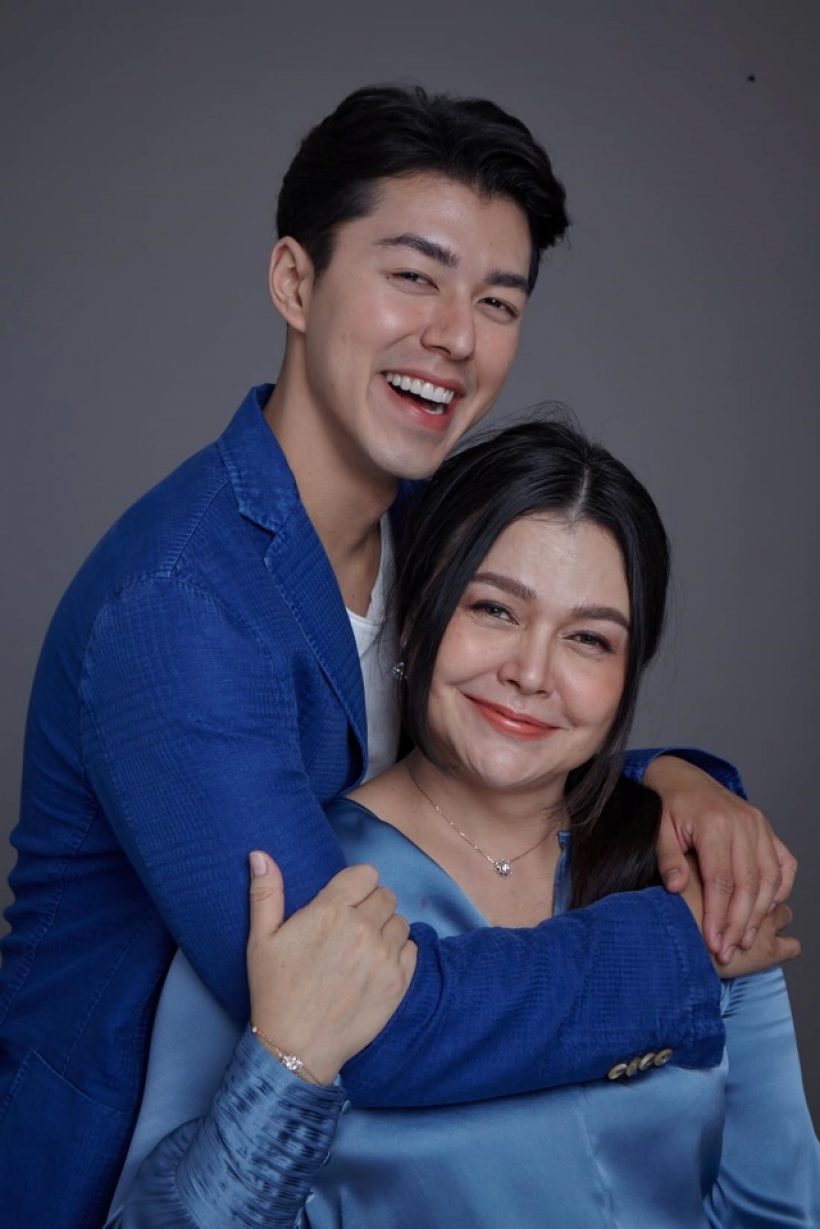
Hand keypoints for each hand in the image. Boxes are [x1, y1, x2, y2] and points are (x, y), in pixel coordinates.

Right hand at [246, 852, 416, 1083]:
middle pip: (385, 896)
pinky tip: (377, 967)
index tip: (345, 902)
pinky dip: (399, 954)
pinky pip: (412, 949)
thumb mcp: (261, 940)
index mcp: (330, 911)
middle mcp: (362, 928)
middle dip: (370, 906)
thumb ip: (266, 893)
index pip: (366, 874)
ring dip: (386, 930)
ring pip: (400, 922)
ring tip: (364, 949)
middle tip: (351, 929)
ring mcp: (384, 956)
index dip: (356, 885)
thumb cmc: (275, 991)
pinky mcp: (399, 982)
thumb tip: (259, 854)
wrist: (296, 1048)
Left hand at [644, 756, 796, 963]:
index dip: (718, 916)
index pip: (721, 880)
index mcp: (714, 824)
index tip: (712, 943)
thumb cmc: (667, 807)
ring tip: (744, 940)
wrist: (682, 778)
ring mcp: (759, 824)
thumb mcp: (658, 829)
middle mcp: (743, 823)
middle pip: (748, 884)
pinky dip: (780, 889)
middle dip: (739, 923)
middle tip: (727, 951)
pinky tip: (766, 911)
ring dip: (759, 913)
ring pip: (769, 878)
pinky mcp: (767, 829)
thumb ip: (668, 858)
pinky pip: (784, 863)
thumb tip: (675, 888)